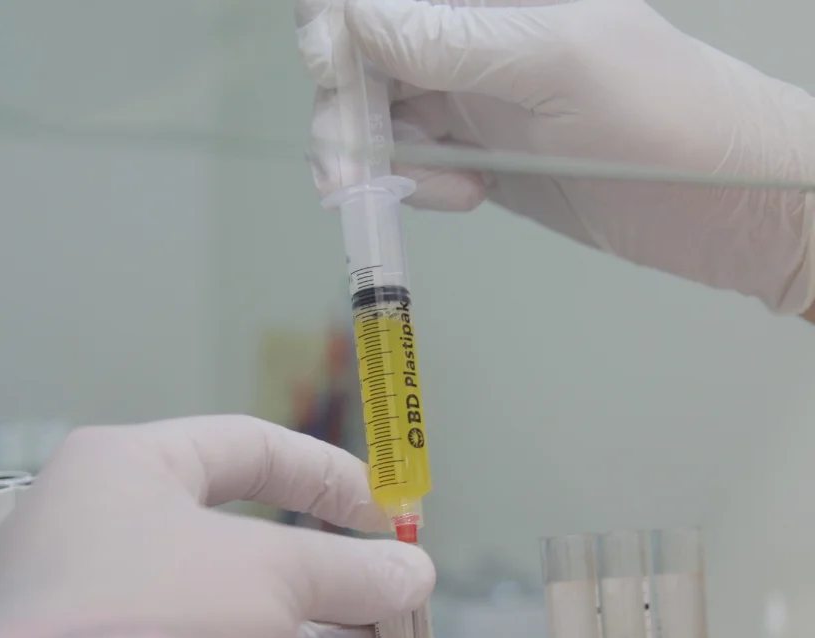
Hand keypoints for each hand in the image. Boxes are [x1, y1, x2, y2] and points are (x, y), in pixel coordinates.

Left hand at [0, 415, 433, 637]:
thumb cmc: (167, 612)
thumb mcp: (273, 575)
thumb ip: (349, 568)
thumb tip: (413, 573)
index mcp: (124, 468)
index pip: (243, 447)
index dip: (326, 474)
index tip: (388, 514)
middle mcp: (97, 534)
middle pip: (238, 546)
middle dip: (327, 579)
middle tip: (393, 603)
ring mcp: (91, 617)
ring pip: (222, 618)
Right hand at [298, 0, 814, 313]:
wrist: (714, 205)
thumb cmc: (665, 116)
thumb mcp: (557, 63)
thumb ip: (453, 40)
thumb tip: (353, 22)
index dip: (336, 20)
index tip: (333, 67)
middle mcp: (471, 34)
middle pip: (360, 51)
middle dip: (343, 104)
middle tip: (350, 163)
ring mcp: (469, 95)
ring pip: (374, 112)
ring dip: (371, 156)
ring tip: (423, 190)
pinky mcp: (473, 155)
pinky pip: (409, 163)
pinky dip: (413, 186)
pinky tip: (463, 196)